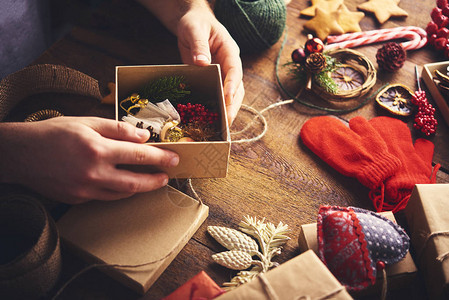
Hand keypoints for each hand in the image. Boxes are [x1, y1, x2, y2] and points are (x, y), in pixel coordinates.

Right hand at [0, 117, 178, 203]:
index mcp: (97, 149)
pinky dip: (119, 191)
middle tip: (167, 176)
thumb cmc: (53, 133)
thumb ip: (117, 129)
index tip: (174, 158)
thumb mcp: (86, 122)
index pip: (138, 155)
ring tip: (150, 180)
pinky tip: (124, 183)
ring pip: (122, 194)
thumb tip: (142, 136)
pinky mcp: (78, 199)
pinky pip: (106, 197)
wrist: (20, 154)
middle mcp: (93, 173)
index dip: (160, 157)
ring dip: (140, 188)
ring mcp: (85, 190)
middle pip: (135, 182)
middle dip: (156, 180)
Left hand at [176, 6, 244, 123]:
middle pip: (237, 87)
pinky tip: (211, 120)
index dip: (232, 85)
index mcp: (229, 51)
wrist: (191, 24)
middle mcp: (230, 64)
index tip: (227, 98)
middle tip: (227, 120)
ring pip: (230, 95)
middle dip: (233, 105)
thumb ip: (198, 44)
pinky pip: (217, 95)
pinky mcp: (213, 80)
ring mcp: (222, 74)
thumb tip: (202, 62)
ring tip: (222, 126)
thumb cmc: (194, 23)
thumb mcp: (194, 29)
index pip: (234, 70)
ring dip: (228, 110)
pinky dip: (216, 107)